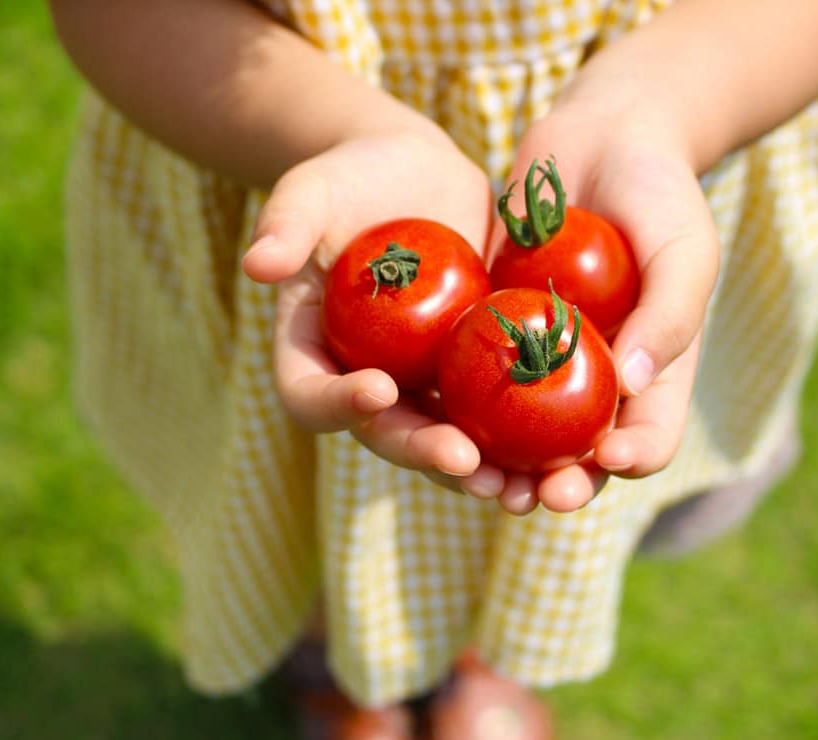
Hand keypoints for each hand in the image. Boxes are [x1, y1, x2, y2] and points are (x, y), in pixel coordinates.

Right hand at [242, 127, 510, 502]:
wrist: (417, 174)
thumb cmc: (351, 178)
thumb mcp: (313, 189)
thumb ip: (286, 222)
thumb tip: (255, 265)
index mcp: (314, 353)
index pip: (310, 395)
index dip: (338, 403)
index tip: (378, 389)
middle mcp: (365, 383)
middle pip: (387, 434)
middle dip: (423, 452)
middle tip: (463, 460)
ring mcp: (422, 386)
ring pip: (446, 441)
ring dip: (479, 470)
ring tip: (515, 488)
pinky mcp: (472, 374)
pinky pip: (496, 415)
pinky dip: (523, 439)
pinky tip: (562, 454)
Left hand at [487, 104, 719, 512]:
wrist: (598, 134)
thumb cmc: (658, 189)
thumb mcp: (684, 244)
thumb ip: (670, 312)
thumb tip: (630, 383)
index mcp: (654, 370)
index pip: (650, 434)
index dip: (631, 458)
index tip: (606, 458)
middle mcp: (598, 375)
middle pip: (581, 450)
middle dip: (562, 483)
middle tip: (536, 498)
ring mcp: (545, 355)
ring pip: (523, 428)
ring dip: (505, 463)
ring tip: (481, 481)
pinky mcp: (497, 328)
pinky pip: (479, 375)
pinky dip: (461, 404)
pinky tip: (435, 416)